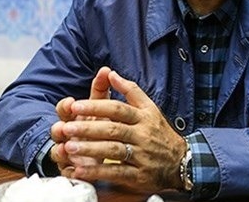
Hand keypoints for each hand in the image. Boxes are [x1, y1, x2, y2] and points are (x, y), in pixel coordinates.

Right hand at [50, 66, 111, 174]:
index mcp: (73, 117)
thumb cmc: (99, 123)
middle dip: (59, 129)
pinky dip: (70, 171)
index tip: (70, 102)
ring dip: (60, 150)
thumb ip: (101, 89)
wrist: (101, 148)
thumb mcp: (100, 106)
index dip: (65, 106)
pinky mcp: (72, 170)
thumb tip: (106, 70)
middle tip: (63, 128)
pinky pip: (67, 172)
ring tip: (66, 149)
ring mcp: (67, 153)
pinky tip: (75, 170)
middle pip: (56, 131)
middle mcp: (67, 134)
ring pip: (58, 152)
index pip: (63, 109)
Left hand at [60, 70, 186, 191]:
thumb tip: (110, 73)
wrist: (182, 161)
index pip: (118, 109)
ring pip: (114, 150)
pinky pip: (117, 172)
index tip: (75, 106)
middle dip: (88, 128)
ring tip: (69, 148)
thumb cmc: (160, 132)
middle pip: (113, 129)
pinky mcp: (140, 175)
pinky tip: (81, 171)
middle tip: (66, 128)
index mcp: (144, 116)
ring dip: (90, 149)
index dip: (96, 106)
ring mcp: (142, 155)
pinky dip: (98, 172)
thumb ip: (130, 90)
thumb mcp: (150, 107)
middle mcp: (143, 134)